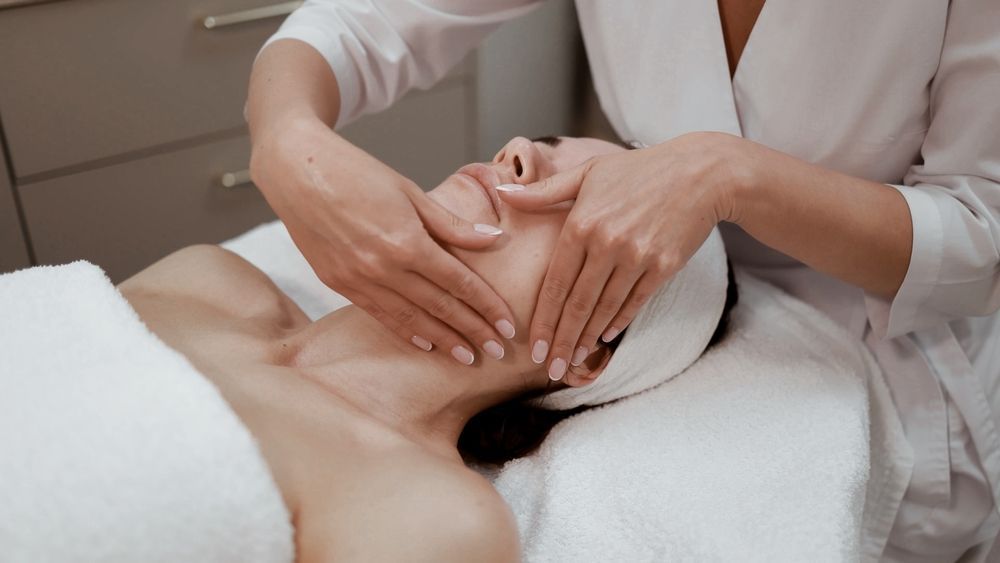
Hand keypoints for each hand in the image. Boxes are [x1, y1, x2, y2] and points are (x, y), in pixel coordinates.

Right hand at [250, 116, 515, 364]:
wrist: (296, 169)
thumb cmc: (355, 172)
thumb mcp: (409, 191)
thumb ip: (451, 223)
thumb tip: (494, 241)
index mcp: (406, 241)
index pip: (459, 283)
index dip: (487, 307)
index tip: (508, 326)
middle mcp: (382, 267)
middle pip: (439, 307)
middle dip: (472, 331)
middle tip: (499, 352)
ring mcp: (357, 279)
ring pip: (410, 318)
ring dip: (442, 339)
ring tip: (467, 356)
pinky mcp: (338, 283)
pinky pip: (379, 314)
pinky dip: (404, 330)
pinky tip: (424, 342)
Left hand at [496, 132, 744, 379]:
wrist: (701, 172)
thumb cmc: (639, 170)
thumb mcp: (588, 172)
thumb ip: (545, 190)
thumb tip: (503, 191)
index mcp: (582, 224)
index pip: (555, 283)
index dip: (544, 319)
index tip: (534, 346)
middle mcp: (607, 244)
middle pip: (577, 304)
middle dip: (562, 341)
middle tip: (550, 369)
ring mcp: (637, 257)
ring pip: (605, 309)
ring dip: (587, 338)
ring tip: (573, 360)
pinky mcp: (663, 267)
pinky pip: (635, 302)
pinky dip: (618, 321)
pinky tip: (605, 337)